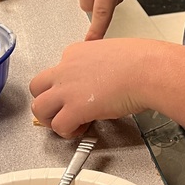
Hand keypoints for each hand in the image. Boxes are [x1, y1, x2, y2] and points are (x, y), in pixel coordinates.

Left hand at [30, 38, 156, 136]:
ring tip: (67, 123)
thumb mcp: (113, 53)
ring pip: (39, 107)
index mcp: (76, 52)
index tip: (77, 94)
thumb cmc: (141, 61)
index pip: (57, 70)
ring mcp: (67, 89)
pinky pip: (58, 125)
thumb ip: (99, 66)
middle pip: (37, 87)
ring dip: (51, 119)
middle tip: (61, 110)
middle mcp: (66, 68)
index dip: (65, 86)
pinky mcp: (74, 108)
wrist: (147, 70)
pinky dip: (67, 131)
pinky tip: (80, 129)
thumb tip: (102, 80)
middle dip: (47, 101)